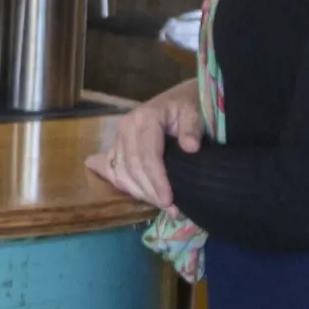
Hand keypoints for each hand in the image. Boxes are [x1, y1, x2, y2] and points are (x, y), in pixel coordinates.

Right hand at [86, 80, 203, 209]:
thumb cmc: (188, 108)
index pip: (147, 155)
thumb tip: (190, 147)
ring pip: (120, 172)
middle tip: (170, 208)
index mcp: (145, 118)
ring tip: (161, 205)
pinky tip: (141, 196)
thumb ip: (192, 129)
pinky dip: (126, 187)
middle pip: (132, 167)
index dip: (156, 180)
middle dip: (149, 191)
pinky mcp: (115, 147)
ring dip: (139, 192)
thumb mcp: (195, 113)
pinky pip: (113, 171)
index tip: (169, 200)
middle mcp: (126, 127)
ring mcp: (118, 137)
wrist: (178, 100)